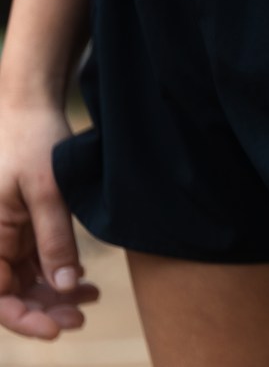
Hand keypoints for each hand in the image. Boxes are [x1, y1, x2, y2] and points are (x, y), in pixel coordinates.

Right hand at [0, 105, 98, 338]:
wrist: (30, 109)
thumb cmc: (32, 143)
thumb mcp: (48, 193)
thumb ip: (55, 240)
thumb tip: (65, 285)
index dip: (22, 319)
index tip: (57, 329)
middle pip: (10, 293)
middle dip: (44, 309)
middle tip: (82, 317)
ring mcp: (4, 235)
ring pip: (23, 281)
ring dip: (54, 294)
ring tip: (91, 298)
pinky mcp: (19, 227)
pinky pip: (32, 262)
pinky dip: (56, 273)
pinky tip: (84, 281)